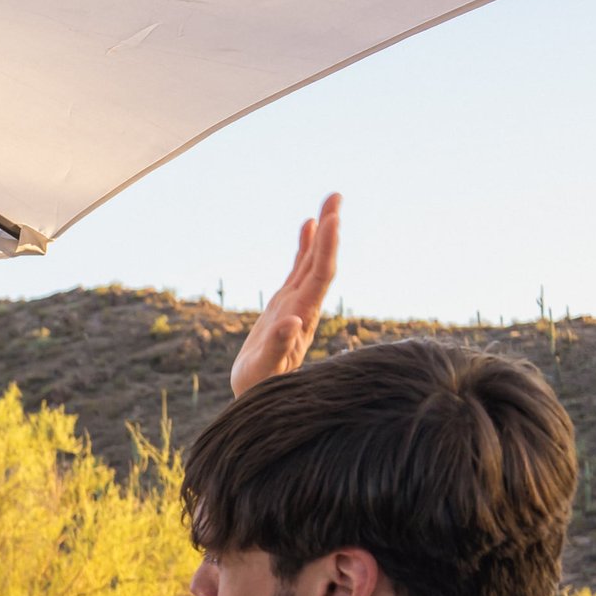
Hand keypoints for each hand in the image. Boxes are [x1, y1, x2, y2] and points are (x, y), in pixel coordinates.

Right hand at [231, 193, 340, 396]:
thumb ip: (278, 347)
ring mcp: (297, 303)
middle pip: (322, 262)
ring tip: (329, 202)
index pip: (320, 276)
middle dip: (330, 230)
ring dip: (322, 233)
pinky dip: (305, 247)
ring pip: (313, 262)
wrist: (260, 399)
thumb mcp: (264, 371)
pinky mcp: (286, 305)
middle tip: (336, 196)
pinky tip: (308, 227)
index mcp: (302, 316)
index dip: (327, 248)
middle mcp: (305, 306)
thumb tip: (292, 322)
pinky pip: (299, 270)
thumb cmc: (259, 388)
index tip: (333, 220)